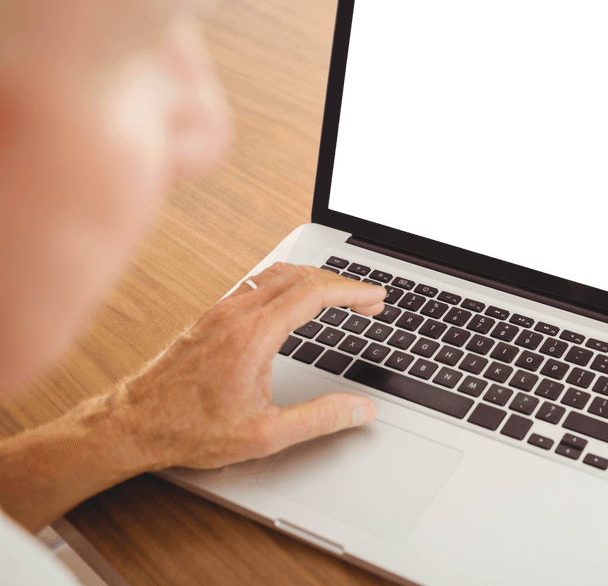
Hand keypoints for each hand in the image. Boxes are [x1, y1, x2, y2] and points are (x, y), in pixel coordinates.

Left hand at [114, 262, 386, 469]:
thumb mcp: (265, 435)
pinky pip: (257, 282)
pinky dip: (288, 282)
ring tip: (339, 294)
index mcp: (255, 335)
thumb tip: (361, 409)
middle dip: (341, 283)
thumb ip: (320, 419)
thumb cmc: (187, 429)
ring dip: (314, 278)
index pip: (314, 293)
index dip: (353, 291)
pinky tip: (293, 298)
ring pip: (277, 274)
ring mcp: (221, 311)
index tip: (376, 298)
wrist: (132, 424)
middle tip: (369, 300)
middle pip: (301, 276)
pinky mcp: (210, 317)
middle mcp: (237, 314)